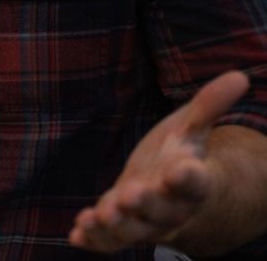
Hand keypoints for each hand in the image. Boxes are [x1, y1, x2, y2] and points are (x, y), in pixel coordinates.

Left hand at [69, 70, 249, 251]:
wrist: (168, 191)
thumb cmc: (179, 155)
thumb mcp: (191, 128)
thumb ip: (209, 106)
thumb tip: (239, 76)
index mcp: (191, 181)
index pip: (194, 182)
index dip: (188, 177)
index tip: (183, 169)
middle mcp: (171, 206)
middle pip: (162, 210)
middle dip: (146, 203)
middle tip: (131, 194)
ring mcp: (144, 221)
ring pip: (134, 230)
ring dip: (116, 225)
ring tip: (98, 216)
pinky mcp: (120, 228)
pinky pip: (109, 240)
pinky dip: (94, 239)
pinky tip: (76, 234)